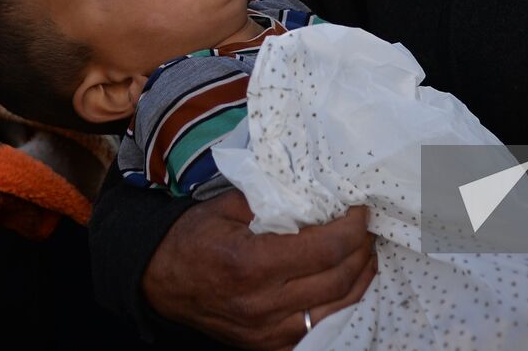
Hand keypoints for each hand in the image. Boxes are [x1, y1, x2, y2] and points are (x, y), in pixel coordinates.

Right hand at [142, 190, 376, 349]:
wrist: (161, 281)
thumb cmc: (194, 237)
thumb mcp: (229, 206)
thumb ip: (275, 198)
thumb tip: (321, 193)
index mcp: (252, 264)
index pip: (326, 249)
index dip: (353, 228)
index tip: (360, 211)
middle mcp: (263, 304)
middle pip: (339, 279)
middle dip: (361, 249)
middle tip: (366, 228)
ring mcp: (268, 332)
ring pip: (338, 309)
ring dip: (360, 278)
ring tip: (365, 252)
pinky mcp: (269, 346)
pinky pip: (321, 330)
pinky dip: (342, 305)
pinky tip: (347, 283)